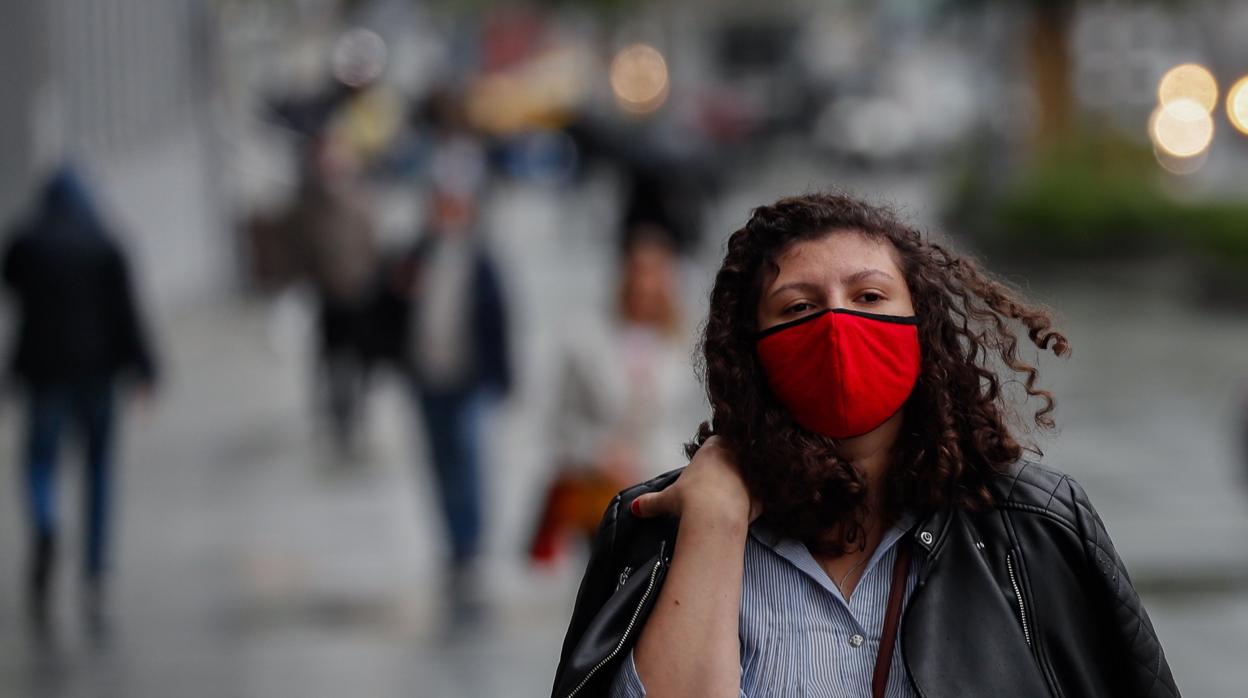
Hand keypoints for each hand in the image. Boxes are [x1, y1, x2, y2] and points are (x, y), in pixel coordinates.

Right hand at [630, 436, 760, 525]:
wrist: (715, 516)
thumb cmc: (689, 501)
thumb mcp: (667, 499)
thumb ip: (651, 501)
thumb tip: (634, 508)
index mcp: (714, 447)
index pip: (718, 441)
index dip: (714, 455)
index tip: (709, 469)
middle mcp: (736, 454)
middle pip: (738, 454)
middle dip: (733, 467)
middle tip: (723, 484)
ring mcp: (752, 471)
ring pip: (753, 473)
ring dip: (747, 483)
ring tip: (736, 499)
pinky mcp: (763, 491)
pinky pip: (762, 495)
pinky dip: (756, 503)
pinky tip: (747, 513)